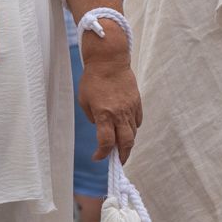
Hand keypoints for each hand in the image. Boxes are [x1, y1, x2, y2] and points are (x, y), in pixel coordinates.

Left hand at [77, 43, 141, 163]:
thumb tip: (100, 126)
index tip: (97, 157)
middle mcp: (119, 114)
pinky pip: (138, 120)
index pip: (106, 142)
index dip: (102, 154)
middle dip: (122, 156)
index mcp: (104, 114)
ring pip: (133, 133)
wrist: (109, 60)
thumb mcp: (84, 100)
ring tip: (122, 145)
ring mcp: (130, 108)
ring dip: (127, 142)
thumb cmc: (93, 79)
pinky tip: (127, 127)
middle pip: (126, 143)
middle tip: (118, 162)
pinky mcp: (137, 102)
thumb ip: (92, 117)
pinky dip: (133, 127)